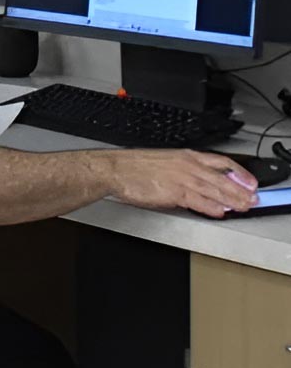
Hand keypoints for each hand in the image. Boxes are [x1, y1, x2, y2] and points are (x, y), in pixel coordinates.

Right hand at [97, 149, 257, 218]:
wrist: (115, 169)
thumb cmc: (133, 166)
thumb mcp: (163, 161)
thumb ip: (182, 171)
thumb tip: (195, 184)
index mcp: (185, 155)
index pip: (221, 162)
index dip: (239, 172)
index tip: (249, 181)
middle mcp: (187, 166)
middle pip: (222, 178)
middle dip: (240, 190)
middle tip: (252, 199)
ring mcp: (182, 179)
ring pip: (214, 191)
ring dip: (232, 200)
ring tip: (243, 207)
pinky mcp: (174, 193)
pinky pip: (199, 201)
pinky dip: (211, 207)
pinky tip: (219, 211)